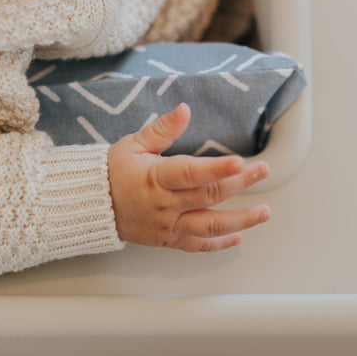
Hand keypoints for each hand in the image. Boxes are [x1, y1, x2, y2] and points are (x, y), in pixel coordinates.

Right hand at [107, 103, 270, 251]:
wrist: (92, 206)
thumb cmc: (113, 172)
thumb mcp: (133, 144)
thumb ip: (162, 129)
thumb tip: (184, 110)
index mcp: (155, 177)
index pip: (190, 173)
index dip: (217, 169)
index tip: (241, 163)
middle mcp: (165, 204)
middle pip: (208, 196)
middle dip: (240, 184)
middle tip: (264, 171)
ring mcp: (168, 225)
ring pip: (208, 226)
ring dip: (239, 220)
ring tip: (264, 212)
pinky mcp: (167, 239)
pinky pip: (196, 245)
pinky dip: (218, 243)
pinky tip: (238, 237)